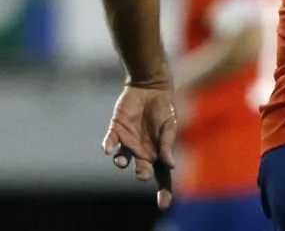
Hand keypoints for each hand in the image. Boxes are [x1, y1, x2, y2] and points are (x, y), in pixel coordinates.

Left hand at [102, 83, 177, 209]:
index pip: (162, 175)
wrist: (151, 86)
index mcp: (158, 152)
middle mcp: (142, 151)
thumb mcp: (170, 124)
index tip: (164, 205)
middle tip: (142, 173)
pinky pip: (109, 142)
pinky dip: (108, 146)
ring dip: (121, 162)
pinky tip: (108, 149)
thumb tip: (170, 165)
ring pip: (122, 159)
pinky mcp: (115, 130)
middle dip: (141, 174)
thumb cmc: (165, 106)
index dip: (164, 191)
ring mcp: (128, 141)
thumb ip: (168, 143)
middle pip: (141, 170)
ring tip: (123, 161)